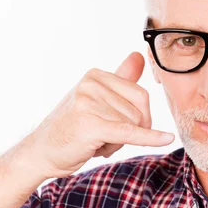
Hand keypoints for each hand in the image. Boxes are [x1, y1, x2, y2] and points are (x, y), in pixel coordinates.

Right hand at [25, 52, 174, 178]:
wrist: (41, 152)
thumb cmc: (71, 128)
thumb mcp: (96, 100)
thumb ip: (120, 79)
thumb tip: (139, 55)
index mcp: (95, 75)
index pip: (140, 94)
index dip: (139, 117)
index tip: (119, 127)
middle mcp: (92, 84)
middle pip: (140, 110)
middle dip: (130, 130)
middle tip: (104, 138)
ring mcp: (90, 103)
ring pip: (134, 126)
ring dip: (119, 142)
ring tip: (95, 142)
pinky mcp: (92, 125)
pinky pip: (130, 132)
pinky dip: (150, 138)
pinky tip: (166, 139)